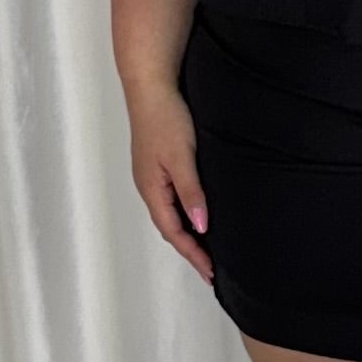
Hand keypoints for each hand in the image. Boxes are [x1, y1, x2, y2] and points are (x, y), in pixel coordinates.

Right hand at [128, 86, 214, 280]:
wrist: (152, 87)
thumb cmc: (165, 118)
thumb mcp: (182, 158)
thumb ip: (191, 192)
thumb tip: (201, 226)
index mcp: (152, 190)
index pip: (174, 232)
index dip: (194, 254)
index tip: (211, 273)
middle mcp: (149, 187)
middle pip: (171, 228)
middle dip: (191, 251)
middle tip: (212, 271)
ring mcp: (152, 177)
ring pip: (171, 215)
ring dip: (189, 235)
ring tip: (208, 251)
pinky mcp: (159, 166)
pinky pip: (172, 201)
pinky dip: (186, 216)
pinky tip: (199, 217)